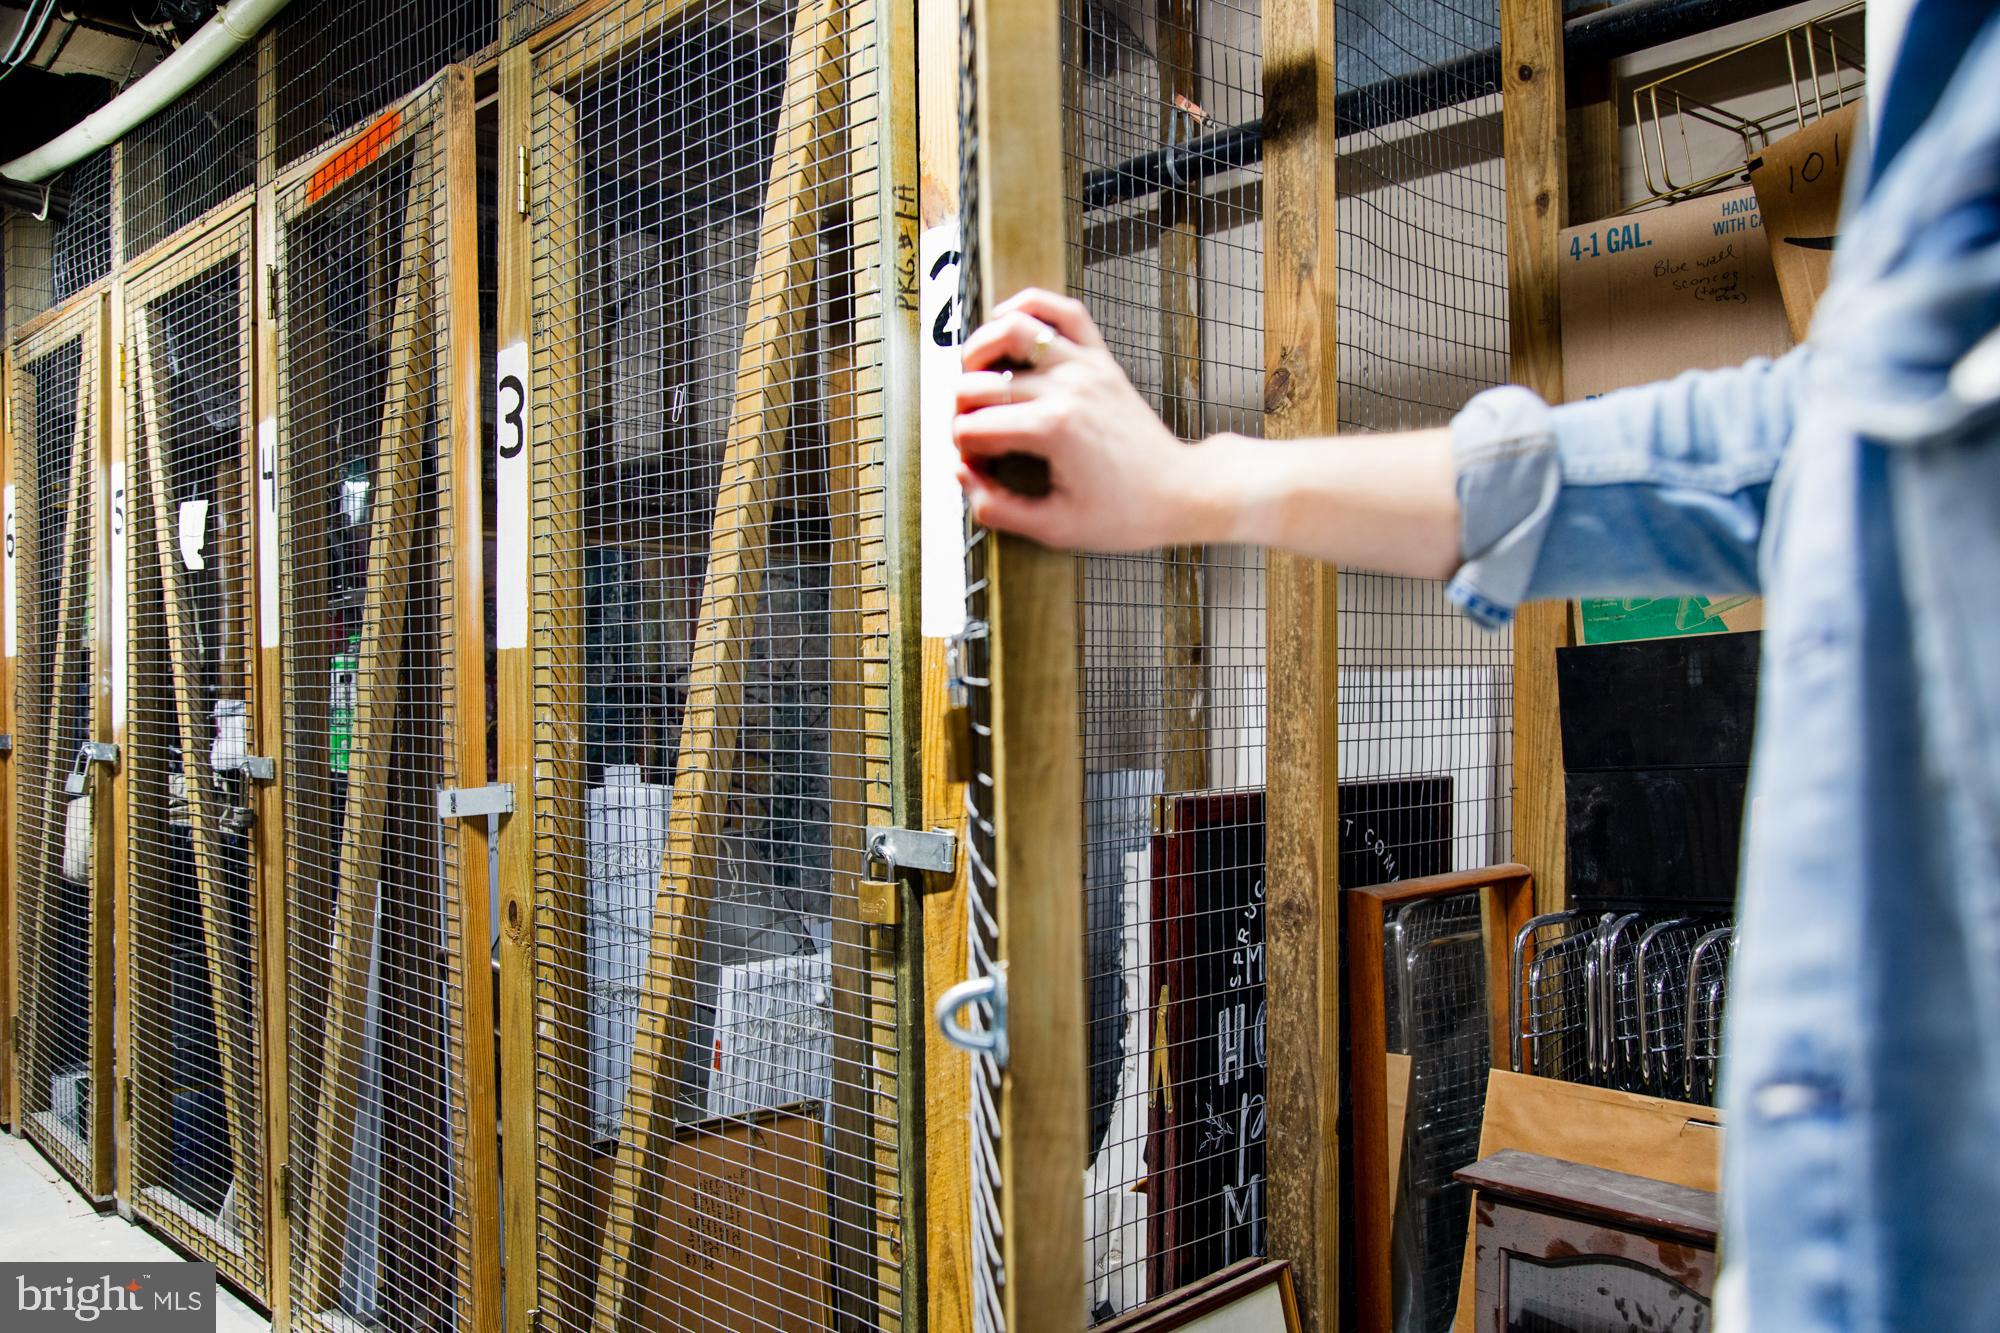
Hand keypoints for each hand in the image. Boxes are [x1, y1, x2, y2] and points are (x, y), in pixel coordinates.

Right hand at [953, 288, 1219, 550]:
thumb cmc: (1126, 513)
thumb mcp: (1055, 528)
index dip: (962, 452)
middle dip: (961, 411)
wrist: (1179, 492)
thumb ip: (999, 508)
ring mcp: (1084, 367)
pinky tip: (1009, 322)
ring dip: (979, 349)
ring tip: (974, 375)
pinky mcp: (1100, 359)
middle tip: (970, 434)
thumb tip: (962, 476)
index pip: (973, 430)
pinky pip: (1063, 310)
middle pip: (981, 384)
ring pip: (1012, 330)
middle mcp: (1065, 389)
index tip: (975, 468)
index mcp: (1051, 430)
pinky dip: (1030, 305)